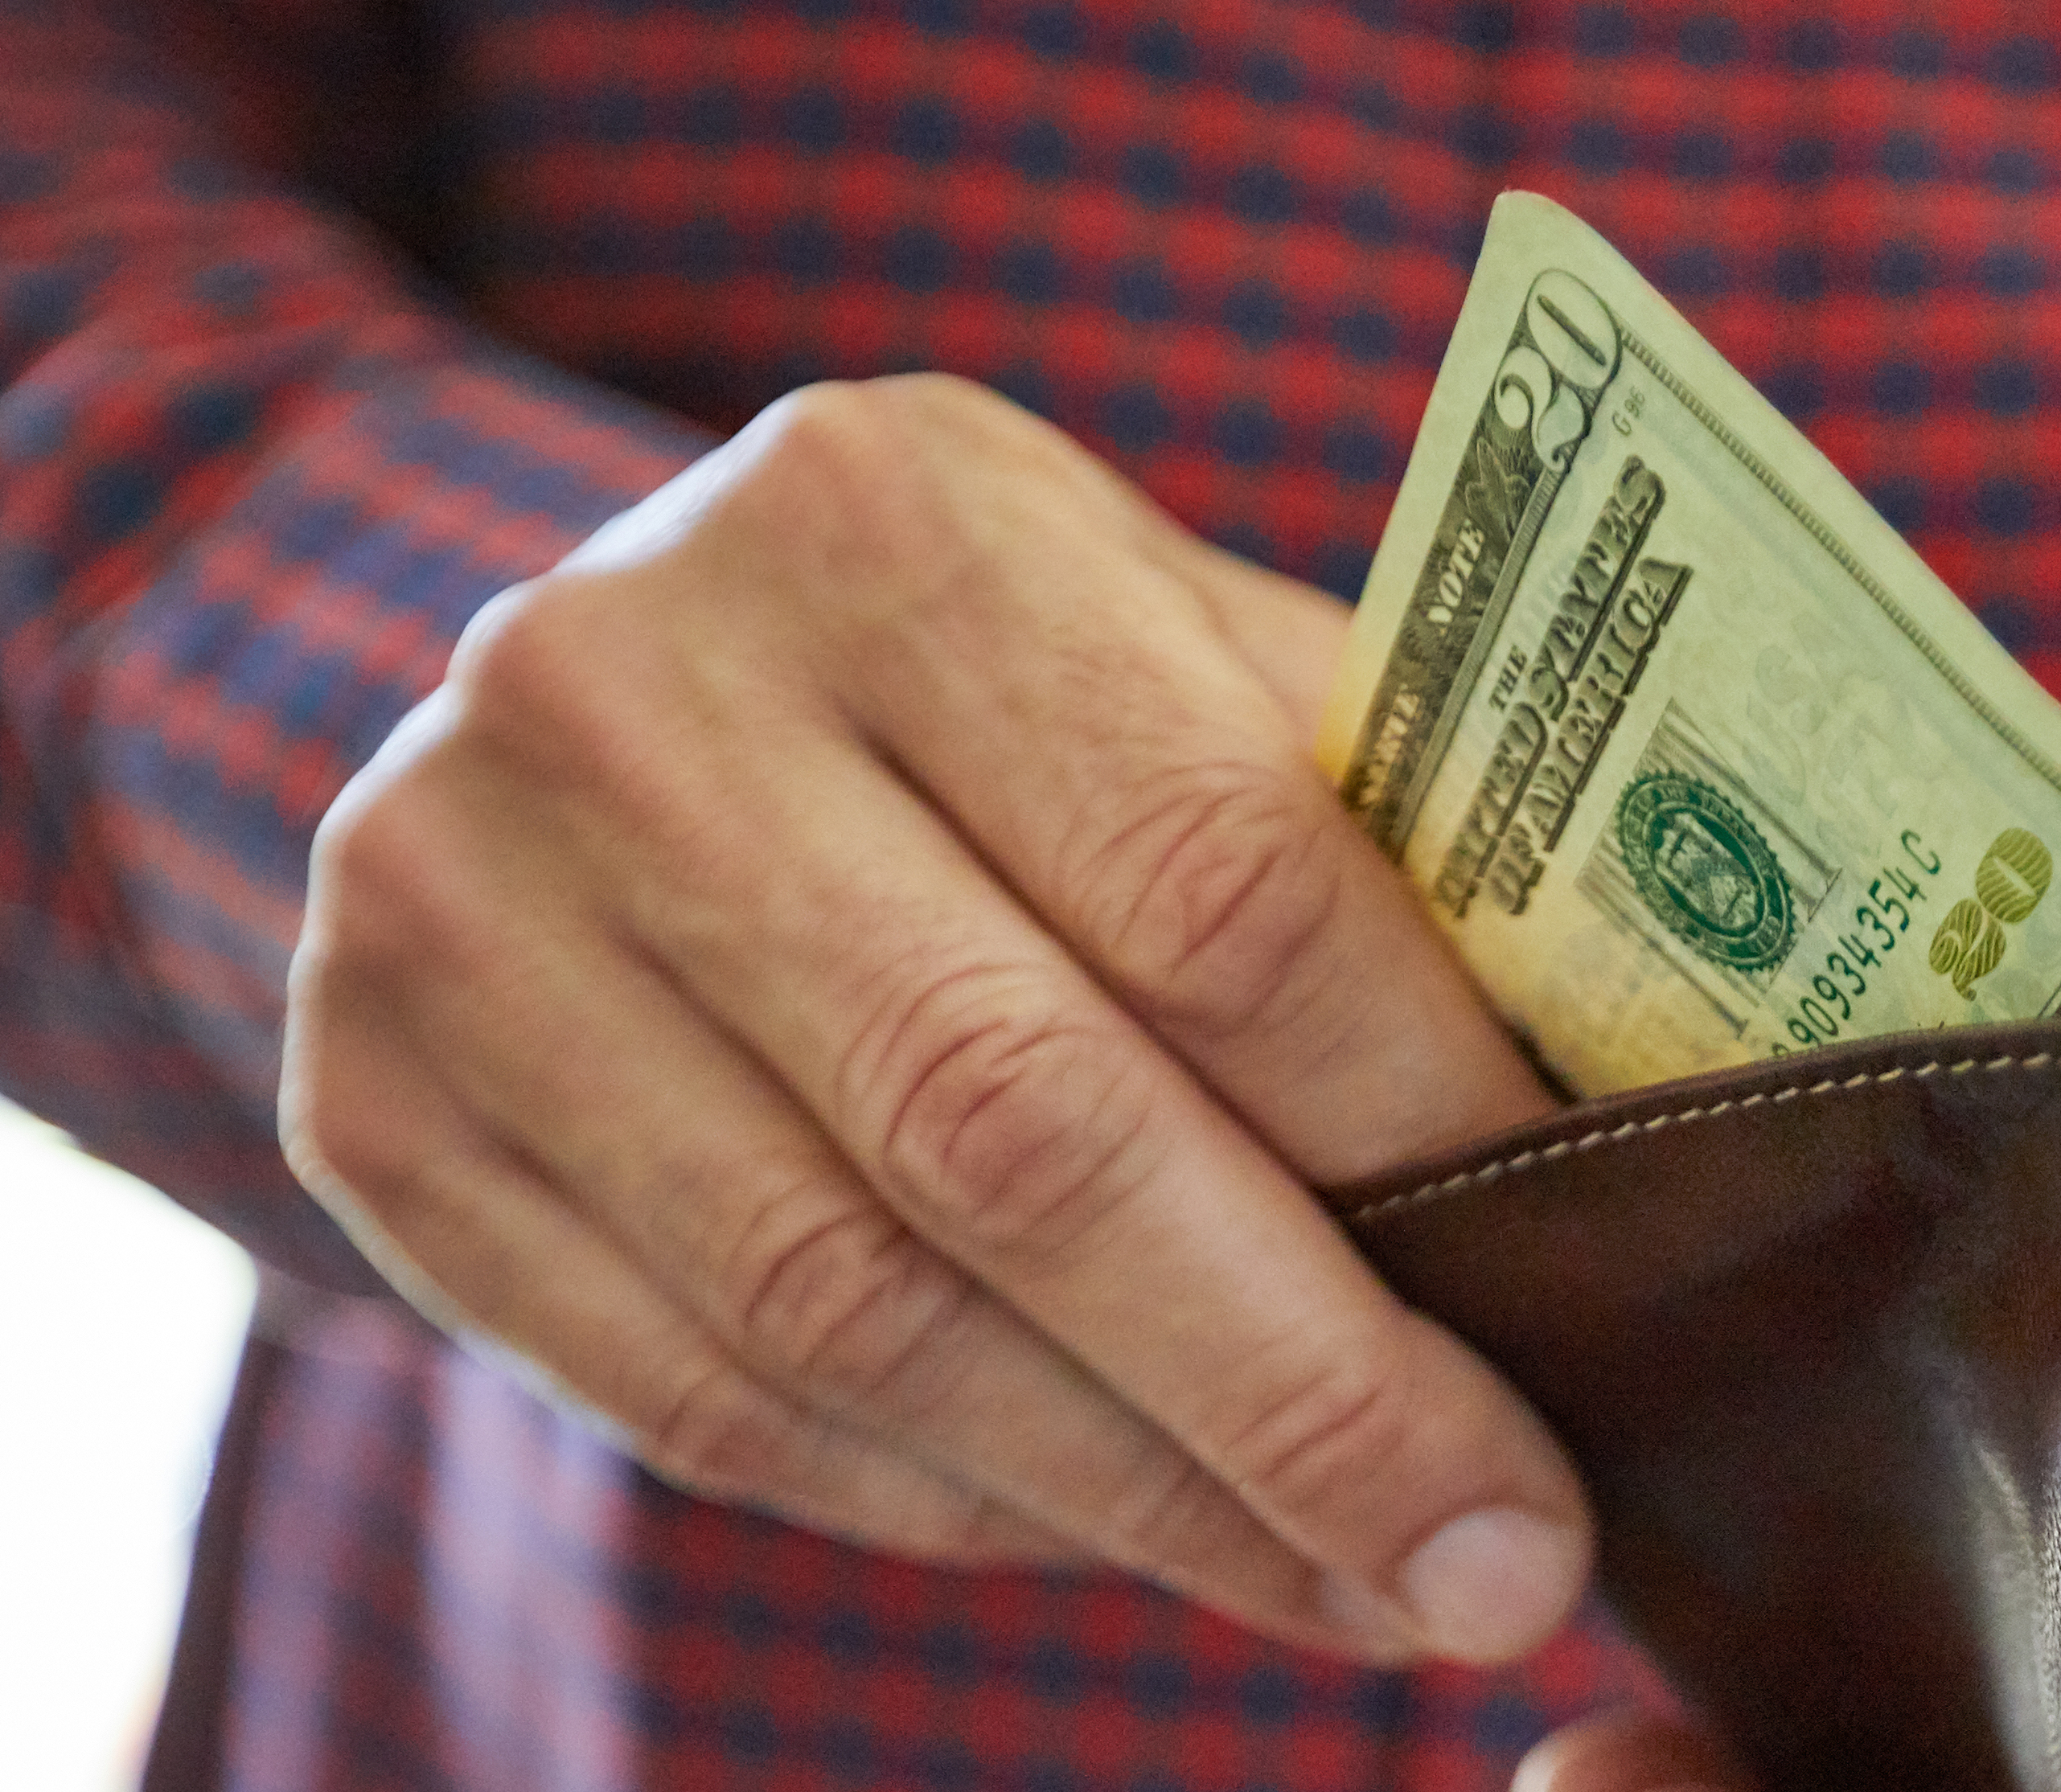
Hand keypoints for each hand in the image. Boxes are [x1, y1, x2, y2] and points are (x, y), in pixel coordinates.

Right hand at [280, 374, 1587, 1664]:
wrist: (596, 679)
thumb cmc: (993, 675)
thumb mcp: (1175, 649)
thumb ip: (1377, 837)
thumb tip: (1647, 1118)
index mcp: (895, 511)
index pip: (1214, 873)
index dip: (1425, 1121)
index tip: (1603, 1284)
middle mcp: (631, 684)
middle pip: (1022, 1124)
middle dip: (1306, 1391)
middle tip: (1504, 1564)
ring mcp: (453, 901)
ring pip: (857, 1308)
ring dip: (1150, 1499)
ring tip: (1361, 1589)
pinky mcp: (373, 1107)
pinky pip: (708, 1397)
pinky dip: (956, 1505)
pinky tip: (1127, 1530)